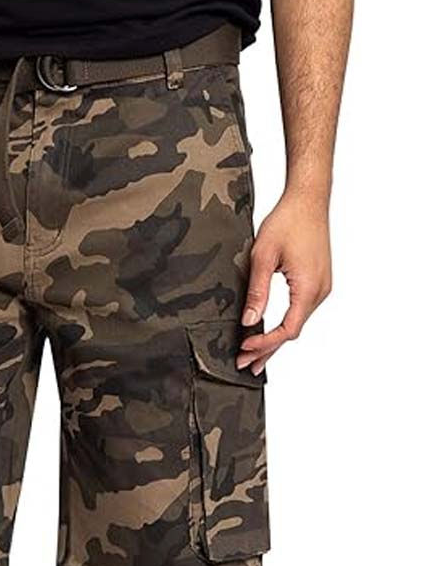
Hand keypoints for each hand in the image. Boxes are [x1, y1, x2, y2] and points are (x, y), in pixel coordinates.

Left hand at [237, 190, 331, 373]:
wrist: (308, 199)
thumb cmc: (287, 222)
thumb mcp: (264, 257)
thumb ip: (258, 291)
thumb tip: (249, 322)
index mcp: (308, 288)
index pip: (287, 329)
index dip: (265, 344)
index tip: (244, 350)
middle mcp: (320, 292)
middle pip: (292, 332)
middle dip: (268, 350)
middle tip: (245, 365)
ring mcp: (321, 288)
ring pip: (297, 323)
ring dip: (275, 340)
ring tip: (253, 356)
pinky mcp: (317, 282)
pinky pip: (300, 312)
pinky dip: (283, 326)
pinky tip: (269, 333)